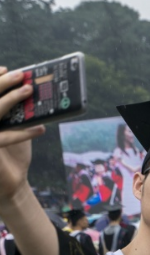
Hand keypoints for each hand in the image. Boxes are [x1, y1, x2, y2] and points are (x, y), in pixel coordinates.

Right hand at [0, 67, 41, 201]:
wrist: (10, 184)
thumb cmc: (12, 155)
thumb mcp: (14, 130)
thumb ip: (18, 114)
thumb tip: (32, 91)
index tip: (5, 69)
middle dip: (1, 84)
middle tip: (20, 75)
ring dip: (10, 100)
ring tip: (28, 91)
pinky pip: (5, 137)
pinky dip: (23, 132)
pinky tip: (40, 128)